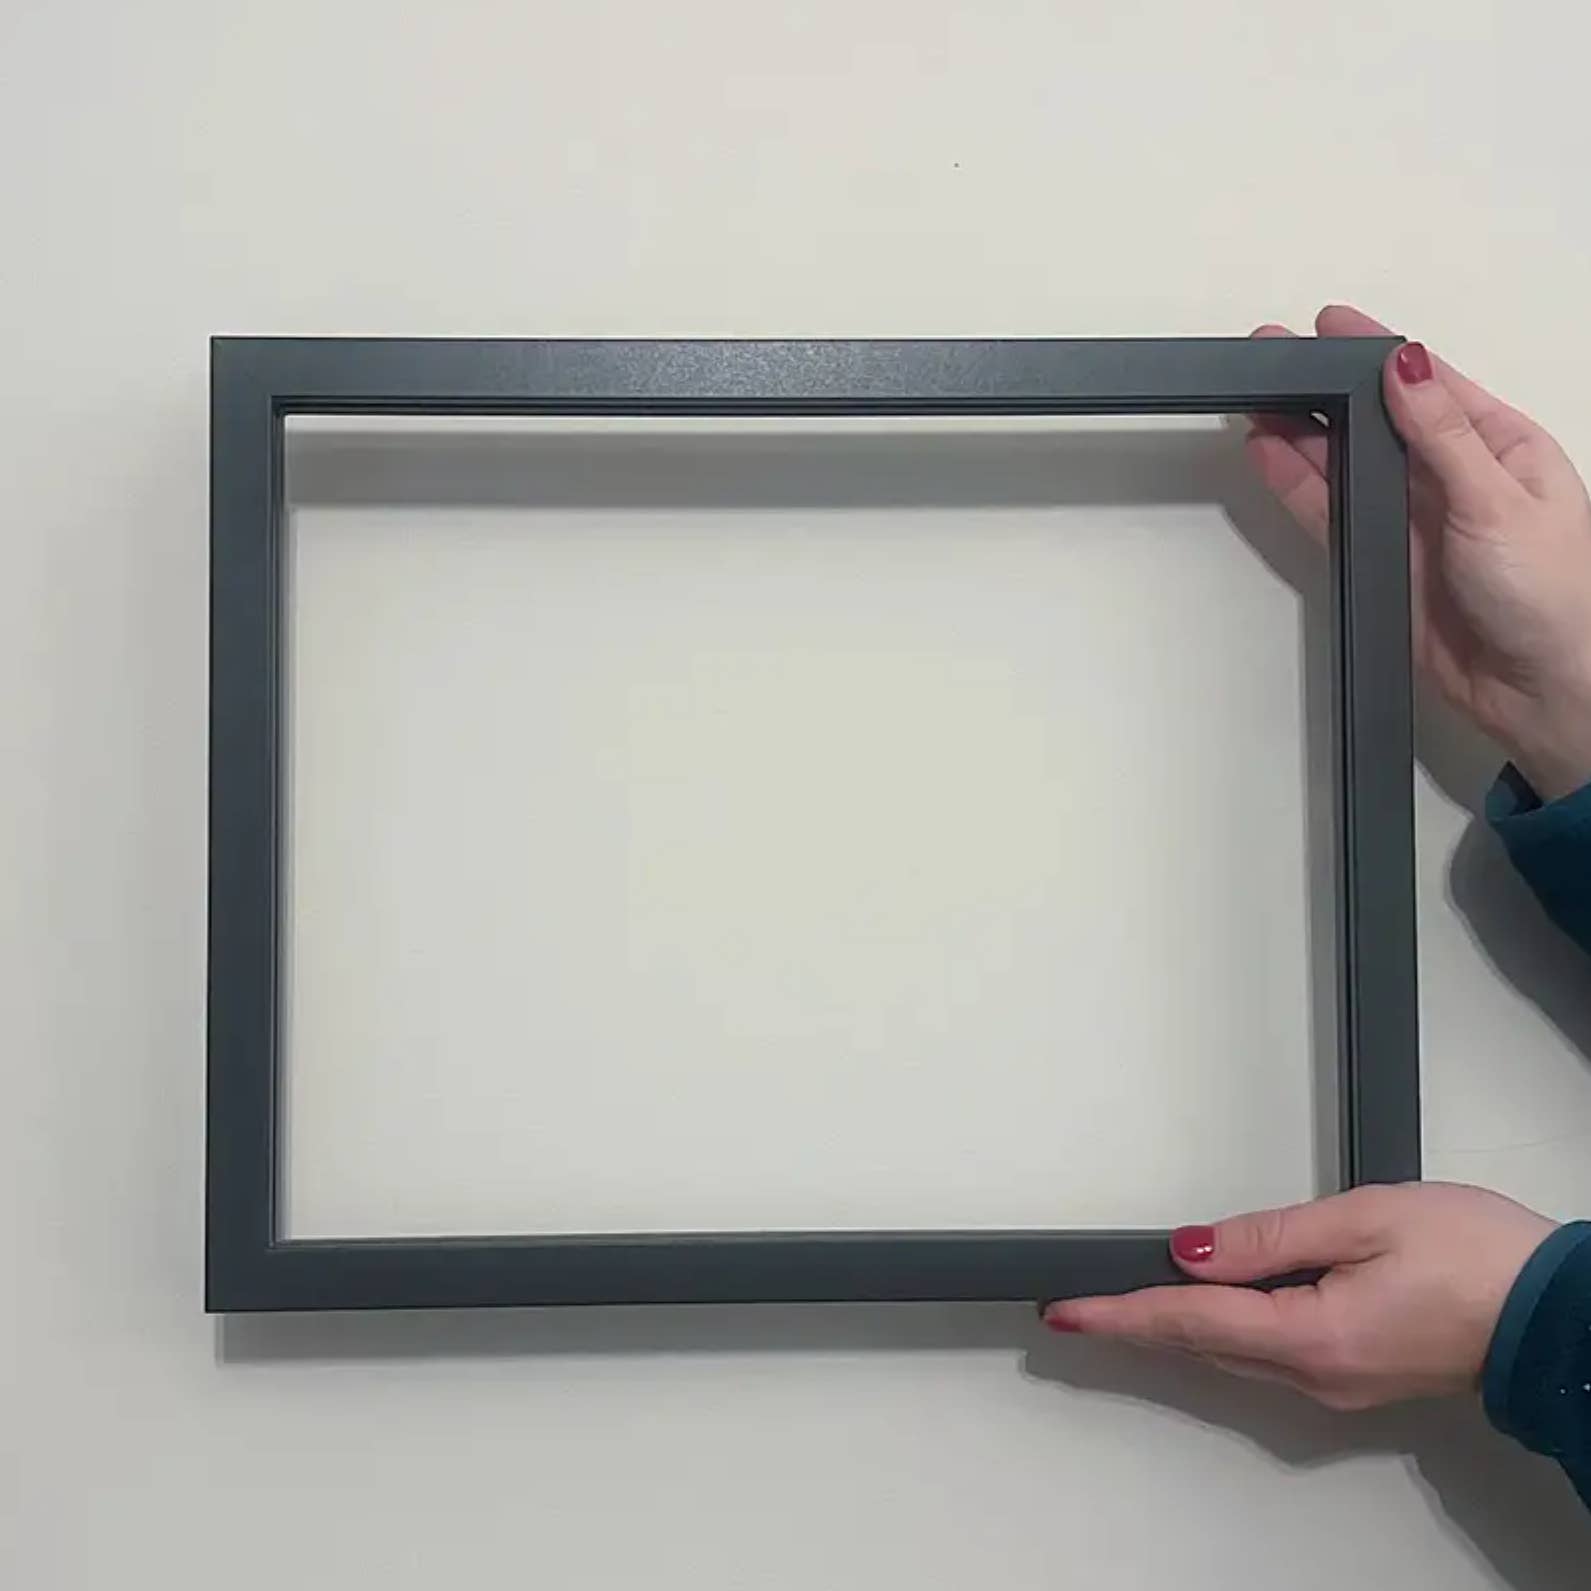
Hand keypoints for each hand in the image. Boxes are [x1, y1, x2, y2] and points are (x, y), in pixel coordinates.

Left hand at [1042, 1184, 1554, 1409]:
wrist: (1565, 1313)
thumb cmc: (1484, 1258)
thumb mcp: (1365, 1218)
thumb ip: (1270, 1236)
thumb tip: (1195, 1249)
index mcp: (1312, 1338)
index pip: (1189, 1323)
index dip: (1122, 1314)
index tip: (1067, 1312)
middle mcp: (1318, 1377)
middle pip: (1203, 1345)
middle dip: (1137, 1323)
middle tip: (1079, 1302)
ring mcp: (1339, 1385)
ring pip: (1233, 1354)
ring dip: (1177, 1327)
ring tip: (1124, 1299)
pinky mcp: (1359, 1375)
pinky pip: (1270, 1354)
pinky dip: (1226, 1329)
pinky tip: (1209, 1306)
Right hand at [1248, 305, 1590, 799]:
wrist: (1544, 689)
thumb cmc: (1557, 595)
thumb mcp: (1499, 497)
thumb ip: (1443, 434)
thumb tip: (1408, 368)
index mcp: (1500, 445)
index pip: (1426, 382)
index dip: (1377, 351)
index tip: (1330, 325)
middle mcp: (1455, 478)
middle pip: (1377, 420)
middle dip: (1326, 390)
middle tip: (1273, 358)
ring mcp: (1416, 521)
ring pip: (1347, 466)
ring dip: (1304, 436)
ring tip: (1258, 404)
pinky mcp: (1386, 563)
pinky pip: (1332, 516)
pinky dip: (1300, 488)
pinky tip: (1274, 459)